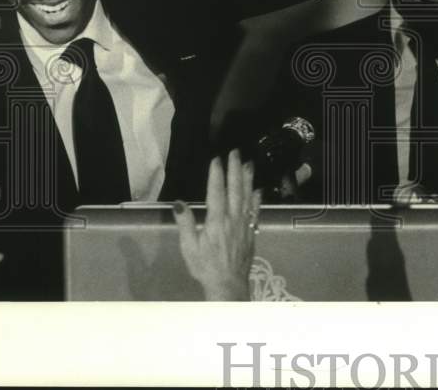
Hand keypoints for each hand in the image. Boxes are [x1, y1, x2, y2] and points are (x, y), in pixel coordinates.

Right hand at [173, 150, 261, 300]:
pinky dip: (257, 199)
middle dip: (235, 170)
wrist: (228, 284)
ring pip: (248, 197)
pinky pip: (256, 211)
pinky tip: (258, 189)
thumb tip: (179, 203)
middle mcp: (233, 219)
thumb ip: (186, 224)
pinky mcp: (252, 232)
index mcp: (216, 221)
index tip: (217, 159)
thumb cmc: (205, 266)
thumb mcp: (189, 247)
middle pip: (235, 190)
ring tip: (248, 164)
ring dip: (248, 179)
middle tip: (235, 153)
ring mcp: (245, 225)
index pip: (216, 192)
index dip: (216, 174)